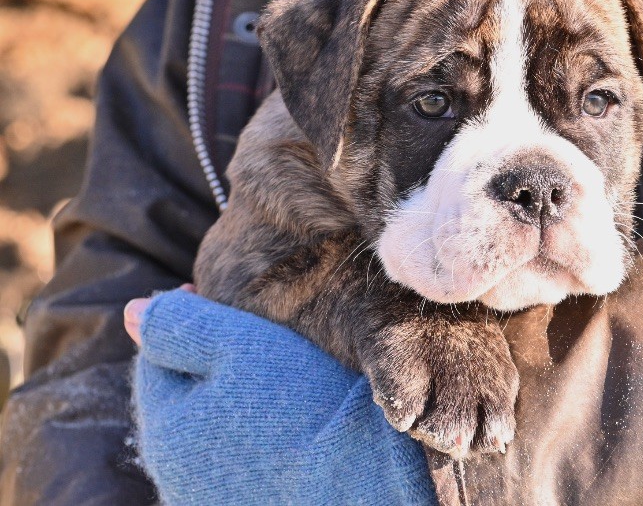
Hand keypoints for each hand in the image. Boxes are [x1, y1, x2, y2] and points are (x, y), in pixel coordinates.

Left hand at [128, 288, 435, 505]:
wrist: (375, 482)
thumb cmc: (310, 406)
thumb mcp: (243, 346)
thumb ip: (183, 325)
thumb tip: (131, 313)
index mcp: (166, 435)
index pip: (157, 359)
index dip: (188, 317)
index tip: (228, 294)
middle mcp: (179, 480)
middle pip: (184, 398)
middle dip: (209, 361)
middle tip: (257, 331)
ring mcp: (217, 501)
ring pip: (213, 430)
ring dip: (235, 397)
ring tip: (281, 374)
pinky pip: (243, 460)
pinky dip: (258, 433)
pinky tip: (295, 419)